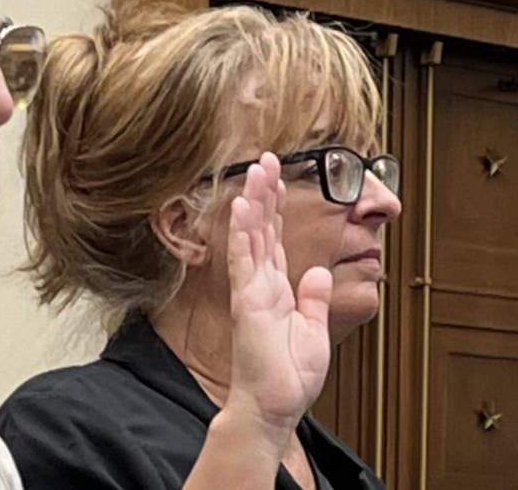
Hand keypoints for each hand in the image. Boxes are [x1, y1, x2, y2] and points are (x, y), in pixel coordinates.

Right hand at [224, 153, 331, 440]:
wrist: (275, 404)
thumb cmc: (289, 376)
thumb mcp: (313, 329)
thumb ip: (313, 298)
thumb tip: (319, 270)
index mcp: (276, 290)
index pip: (273, 239)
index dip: (274, 207)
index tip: (275, 178)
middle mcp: (260, 284)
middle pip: (261, 229)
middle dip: (264, 192)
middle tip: (265, 159)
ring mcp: (252, 290)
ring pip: (251, 236)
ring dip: (254, 201)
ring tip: (257, 170)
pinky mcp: (249, 301)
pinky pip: (245, 260)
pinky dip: (244, 232)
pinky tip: (246, 206)